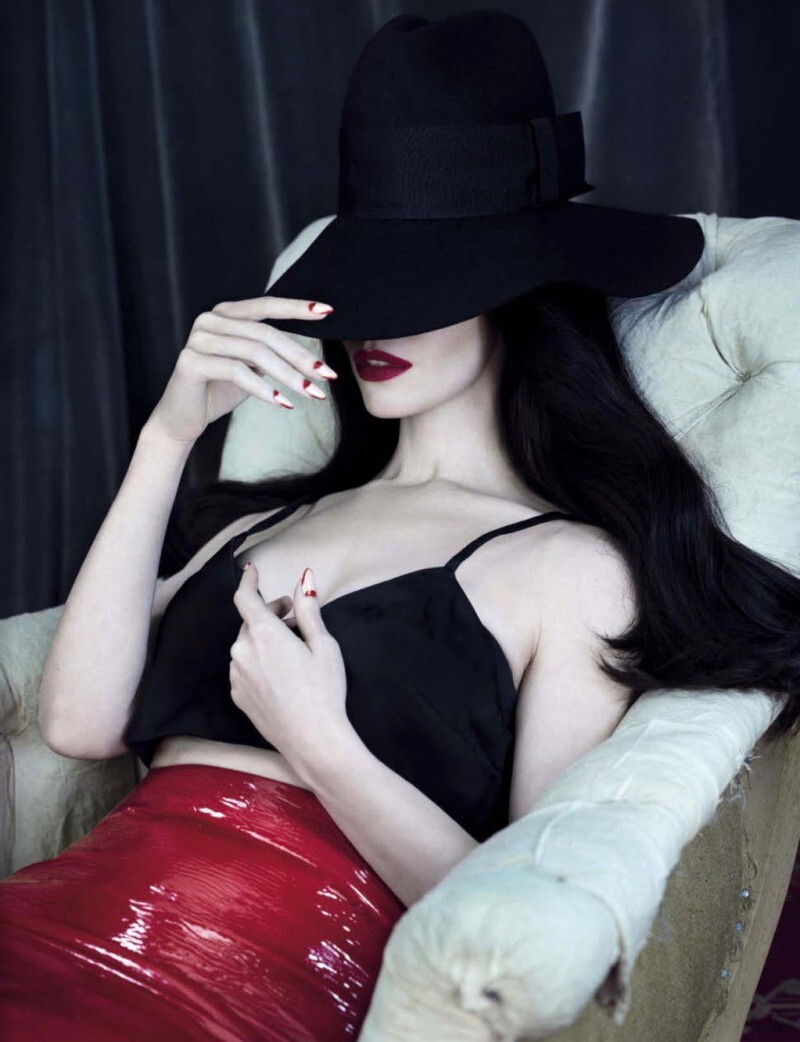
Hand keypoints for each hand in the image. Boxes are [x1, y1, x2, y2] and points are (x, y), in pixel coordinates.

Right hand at [147, 295, 337, 444]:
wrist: (182, 419)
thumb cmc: (218, 391)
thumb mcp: (251, 367)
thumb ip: (270, 352)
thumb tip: (312, 356)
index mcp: (225, 314)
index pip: (266, 306)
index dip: (296, 308)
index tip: (327, 312)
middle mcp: (210, 320)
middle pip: (265, 333)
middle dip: (300, 356)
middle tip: (327, 375)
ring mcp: (198, 339)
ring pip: (254, 352)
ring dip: (288, 376)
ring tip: (312, 394)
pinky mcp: (191, 362)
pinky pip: (236, 371)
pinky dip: (264, 389)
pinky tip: (283, 403)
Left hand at [229, 561, 350, 775]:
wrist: (312, 740)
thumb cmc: (324, 690)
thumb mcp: (324, 645)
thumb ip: (309, 611)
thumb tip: (303, 581)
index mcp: (264, 634)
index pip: (245, 597)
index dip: (248, 580)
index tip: (253, 569)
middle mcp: (242, 652)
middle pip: (249, 621)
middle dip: (269, 613)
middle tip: (293, 616)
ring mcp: (237, 676)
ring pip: (246, 645)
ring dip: (264, 639)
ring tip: (291, 649)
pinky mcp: (238, 696)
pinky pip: (244, 668)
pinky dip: (258, 661)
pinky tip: (281, 673)